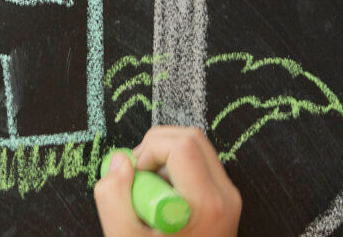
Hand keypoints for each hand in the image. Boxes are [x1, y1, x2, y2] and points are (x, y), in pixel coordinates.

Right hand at [94, 126, 241, 235]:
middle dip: (155, 148)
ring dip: (163, 159)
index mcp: (205, 204)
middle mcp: (225, 196)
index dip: (148, 151)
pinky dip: (174, 171)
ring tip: (148, 193)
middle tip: (136, 180)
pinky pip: (199, 166)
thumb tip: (119, 161)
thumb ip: (113, 197)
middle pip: (191, 138)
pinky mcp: (225, 200)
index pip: (181, 145)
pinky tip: (161, 199)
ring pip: (196, 148)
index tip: (133, 178)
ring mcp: (229, 198)